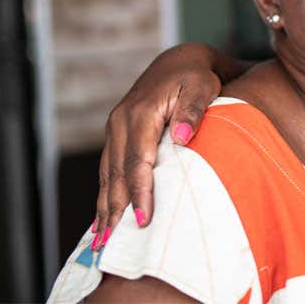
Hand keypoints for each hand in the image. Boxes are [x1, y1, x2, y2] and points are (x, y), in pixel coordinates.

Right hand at [92, 43, 228, 249]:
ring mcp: (116, 127)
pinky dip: (106, 192)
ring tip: (102, 240)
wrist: (179, 60)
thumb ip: (192, 111)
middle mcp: (121, 122)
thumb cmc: (196, 76)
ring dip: (105, 206)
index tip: (144, 219)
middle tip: (114, 244)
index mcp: (141, 113)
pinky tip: (103, 215)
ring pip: (108, 173)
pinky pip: (109, 167)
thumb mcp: (202, 88)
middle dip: (115, 209)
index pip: (138, 161)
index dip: (140, 192)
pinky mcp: (117, 133)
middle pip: (116, 172)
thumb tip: (180, 137)